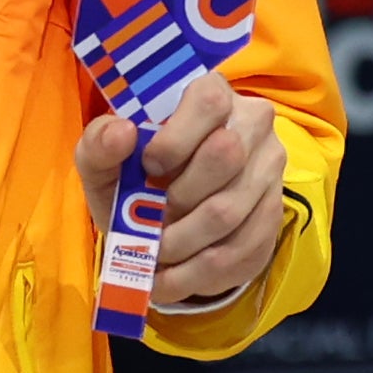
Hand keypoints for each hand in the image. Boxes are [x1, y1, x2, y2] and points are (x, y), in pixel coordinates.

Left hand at [81, 68, 285, 312]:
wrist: (159, 213)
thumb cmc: (129, 174)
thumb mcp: (102, 161)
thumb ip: (99, 144)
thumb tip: (120, 131)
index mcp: (210, 94)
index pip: (208, 101)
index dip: (174, 138)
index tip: (147, 166)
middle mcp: (252, 124)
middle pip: (226, 156)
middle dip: (174, 198)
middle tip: (146, 217)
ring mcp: (269, 169)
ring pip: (230, 211)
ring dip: (180, 241)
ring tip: (150, 252)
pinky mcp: (274, 213)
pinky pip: (243, 249)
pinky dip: (196, 272)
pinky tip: (168, 278)